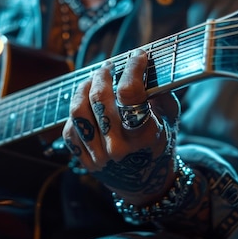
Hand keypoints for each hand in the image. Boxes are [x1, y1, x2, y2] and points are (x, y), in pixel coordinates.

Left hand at [62, 50, 179, 205]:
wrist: (148, 182)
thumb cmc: (160, 141)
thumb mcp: (168, 116)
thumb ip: (159, 90)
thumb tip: (143, 62)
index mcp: (144, 135)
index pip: (129, 93)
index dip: (132, 68)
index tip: (137, 56)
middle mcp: (119, 148)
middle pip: (99, 100)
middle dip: (102, 75)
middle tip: (108, 66)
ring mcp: (99, 157)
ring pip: (78, 112)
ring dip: (83, 89)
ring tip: (92, 80)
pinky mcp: (84, 161)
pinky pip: (69, 129)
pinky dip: (75, 114)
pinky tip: (85, 105)